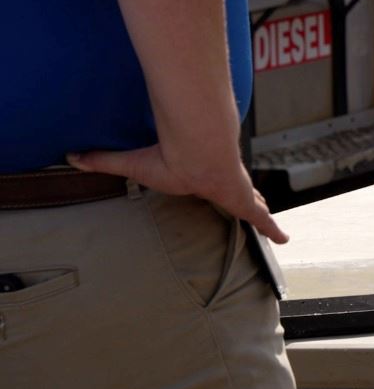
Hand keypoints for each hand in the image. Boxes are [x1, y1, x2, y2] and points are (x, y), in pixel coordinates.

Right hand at [67, 144, 287, 243]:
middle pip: (237, 191)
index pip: (209, 179)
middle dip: (246, 197)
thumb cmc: (168, 156)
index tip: (214, 182)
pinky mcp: (245, 200)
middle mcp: (222, 181)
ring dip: (261, 212)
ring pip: (253, 203)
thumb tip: (72, 155)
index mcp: (199, 174)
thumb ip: (105, 160)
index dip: (215, 183)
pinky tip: (284, 237)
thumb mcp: (133, 164)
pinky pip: (262, 218)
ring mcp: (237, 190)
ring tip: (271, 225)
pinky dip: (272, 227)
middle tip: (255, 206)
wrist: (197, 151)